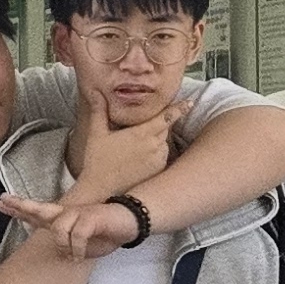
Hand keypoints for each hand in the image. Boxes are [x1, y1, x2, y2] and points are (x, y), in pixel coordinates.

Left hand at [0, 192, 139, 260]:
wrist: (129, 222)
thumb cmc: (105, 233)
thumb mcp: (81, 243)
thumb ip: (66, 244)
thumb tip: (56, 251)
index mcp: (63, 218)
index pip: (36, 212)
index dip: (18, 207)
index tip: (1, 202)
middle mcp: (67, 213)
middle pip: (39, 209)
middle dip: (21, 205)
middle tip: (4, 200)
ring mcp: (79, 213)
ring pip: (58, 227)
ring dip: (63, 245)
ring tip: (72, 256)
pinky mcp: (91, 217)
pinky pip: (76, 234)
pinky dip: (76, 249)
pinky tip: (80, 256)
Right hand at [67, 86, 175, 200]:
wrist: (100, 191)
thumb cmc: (97, 162)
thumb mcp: (95, 134)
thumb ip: (98, 111)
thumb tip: (95, 91)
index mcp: (141, 133)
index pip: (167, 117)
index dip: (179, 108)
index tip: (190, 102)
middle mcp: (154, 145)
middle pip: (164, 128)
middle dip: (158, 125)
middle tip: (142, 129)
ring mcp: (158, 160)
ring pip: (163, 142)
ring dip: (155, 140)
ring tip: (134, 148)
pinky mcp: (158, 171)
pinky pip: (162, 157)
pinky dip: (155, 154)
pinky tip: (137, 160)